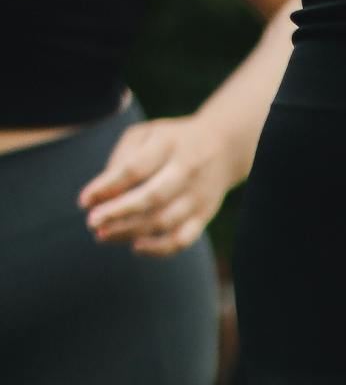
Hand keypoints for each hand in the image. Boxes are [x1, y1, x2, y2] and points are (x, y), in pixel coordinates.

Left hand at [78, 113, 233, 257]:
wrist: (223, 146)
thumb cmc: (171, 141)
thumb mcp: (146, 135)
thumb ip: (123, 160)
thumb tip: (100, 197)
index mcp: (167, 145)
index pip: (133, 169)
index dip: (106, 187)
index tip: (83, 201)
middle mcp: (186, 170)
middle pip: (151, 197)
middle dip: (118, 213)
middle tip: (92, 223)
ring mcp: (197, 196)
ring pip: (163, 222)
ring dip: (130, 233)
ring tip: (103, 236)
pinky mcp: (204, 215)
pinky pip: (182, 240)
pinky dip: (158, 249)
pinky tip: (136, 248)